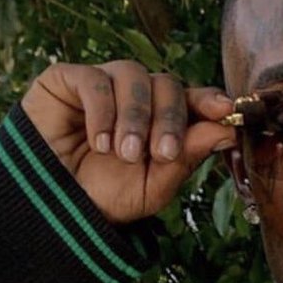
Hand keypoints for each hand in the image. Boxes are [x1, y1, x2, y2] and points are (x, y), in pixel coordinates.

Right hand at [20, 61, 235, 225]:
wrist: (54, 207)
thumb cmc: (105, 197)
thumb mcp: (153, 186)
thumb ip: (187, 157)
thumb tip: (227, 130)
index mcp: (162, 120)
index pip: (192, 98)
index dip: (209, 100)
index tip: (225, 110)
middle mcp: (136, 97)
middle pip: (166, 84)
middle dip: (169, 119)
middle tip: (161, 154)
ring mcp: (103, 84)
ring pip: (134, 76)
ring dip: (135, 117)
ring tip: (123, 154)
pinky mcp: (67, 80)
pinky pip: (95, 79)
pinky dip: (102, 110)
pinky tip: (99, 141)